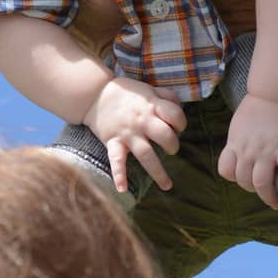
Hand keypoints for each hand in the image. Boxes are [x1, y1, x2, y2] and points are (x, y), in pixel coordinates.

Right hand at [83, 76, 186, 193]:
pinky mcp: (113, 142)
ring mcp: (127, 133)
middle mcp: (142, 120)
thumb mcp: (149, 89)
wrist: (96, 94)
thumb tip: (181, 109)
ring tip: (167, 185)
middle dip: (173, 145)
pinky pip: (116, 160)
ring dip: (157, 171)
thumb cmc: (127, 93)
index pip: (175, 115)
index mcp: (152, 105)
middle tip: (171, 149)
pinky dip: (118, 175)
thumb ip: (166, 97)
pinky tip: (122, 189)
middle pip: (165, 136)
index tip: (178, 127)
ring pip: (146, 154)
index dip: (181, 122)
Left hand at [218, 93, 277, 209]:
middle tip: (263, 191)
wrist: (275, 91)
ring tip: (277, 203)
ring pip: (262, 183)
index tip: (244, 178)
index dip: (234, 178)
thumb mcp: (238, 124)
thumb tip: (239, 155)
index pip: (226, 171)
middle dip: (252, 190)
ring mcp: (266, 150)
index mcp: (235, 143)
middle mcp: (248, 150)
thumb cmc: (257, 105)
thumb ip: (238, 141)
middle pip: (244, 181)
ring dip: (269, 197)